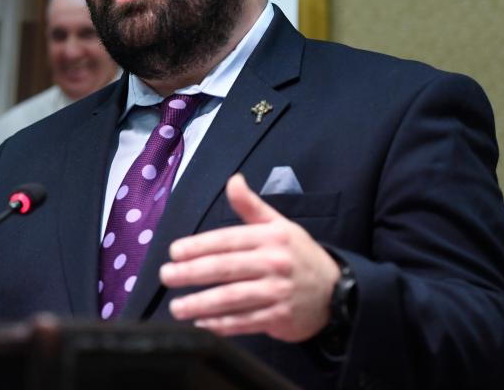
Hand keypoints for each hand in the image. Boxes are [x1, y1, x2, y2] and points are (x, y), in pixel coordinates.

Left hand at [159, 173, 339, 341]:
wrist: (337, 291)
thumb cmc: (299, 255)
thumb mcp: (278, 225)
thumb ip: (251, 206)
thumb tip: (233, 180)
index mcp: (270, 237)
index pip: (228, 239)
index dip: (199, 246)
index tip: (174, 252)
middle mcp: (274, 263)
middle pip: (225, 268)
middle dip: (192, 273)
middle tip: (166, 276)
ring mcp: (278, 292)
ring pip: (232, 297)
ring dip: (201, 303)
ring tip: (176, 307)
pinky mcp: (280, 318)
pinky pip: (245, 322)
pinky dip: (221, 325)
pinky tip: (201, 324)